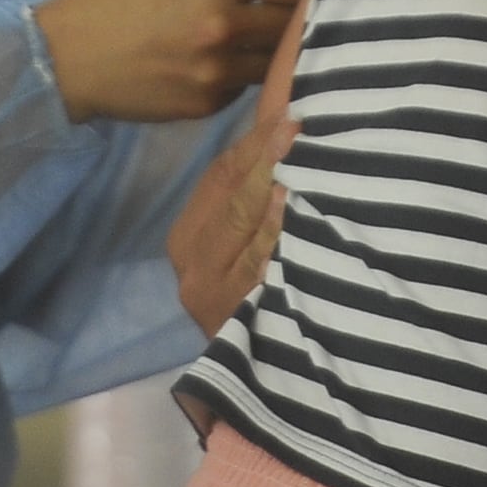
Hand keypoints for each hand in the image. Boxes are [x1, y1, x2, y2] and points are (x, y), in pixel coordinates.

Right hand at [35, 0, 313, 123]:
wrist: (60, 60)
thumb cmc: (109, 2)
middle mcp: (222, 19)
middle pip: (297, 21)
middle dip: (303, 18)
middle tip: (304, 18)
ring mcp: (217, 66)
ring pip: (277, 60)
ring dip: (278, 53)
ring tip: (269, 45)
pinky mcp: (208, 102)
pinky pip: (246, 86)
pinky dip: (245, 76)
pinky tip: (226, 67)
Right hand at [167, 114, 295, 334]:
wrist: (265, 377)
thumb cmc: (260, 291)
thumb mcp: (247, 237)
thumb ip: (257, 189)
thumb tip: (286, 120)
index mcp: (188, 234)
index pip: (222, 174)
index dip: (257, 140)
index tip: (290, 110)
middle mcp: (190, 261)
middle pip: (233, 196)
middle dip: (268, 155)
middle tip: (299, 120)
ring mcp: (209, 292)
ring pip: (243, 225)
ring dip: (272, 186)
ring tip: (298, 151)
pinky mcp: (233, 317)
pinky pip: (258, 265)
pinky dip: (277, 232)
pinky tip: (296, 205)